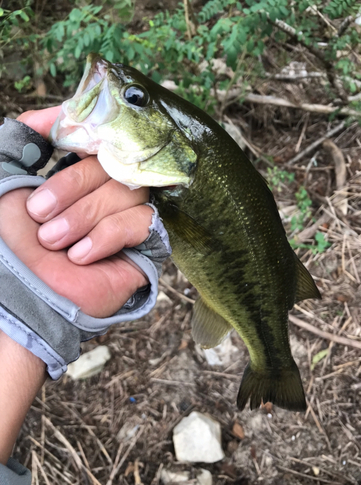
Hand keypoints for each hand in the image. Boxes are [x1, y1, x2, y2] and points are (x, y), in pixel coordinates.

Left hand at [0, 107, 153, 316]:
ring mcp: (126, 215)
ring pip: (127, 189)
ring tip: (56, 243)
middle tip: (39, 216)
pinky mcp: (143, 243)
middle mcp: (105, 190)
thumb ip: (25, 137)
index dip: (86, 136)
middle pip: (113, 162)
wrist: (23, 294)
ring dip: (85, 217)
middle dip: (72, 188)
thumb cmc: (8, 239)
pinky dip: (106, 235)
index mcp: (77, 173)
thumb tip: (59, 110)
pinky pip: (139, 220)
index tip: (64, 144)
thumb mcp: (4, 179)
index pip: (99, 136)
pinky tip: (82, 256)